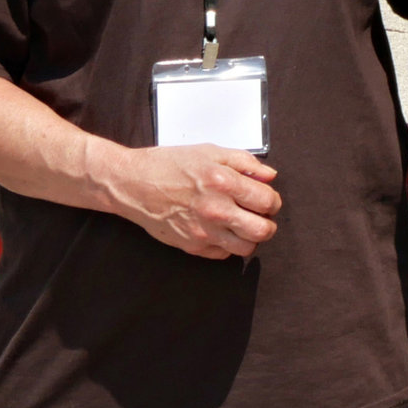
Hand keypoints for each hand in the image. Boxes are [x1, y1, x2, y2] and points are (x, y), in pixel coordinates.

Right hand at [99, 143, 280, 259]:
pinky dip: (228, 245)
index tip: (268, 200)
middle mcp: (216, 210)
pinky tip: (222, 230)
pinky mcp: (192, 246)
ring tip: (243, 225)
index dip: (273, 201)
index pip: (266, 201)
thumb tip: (269, 176)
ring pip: (246, 248)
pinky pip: (223, 255)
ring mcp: (204, 231)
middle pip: (262, 230)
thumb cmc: (169, 165)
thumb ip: (245, 162)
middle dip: (268, 223)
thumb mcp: (210, 152)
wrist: (134, 184)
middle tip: (262, 216)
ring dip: (251, 238)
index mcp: (223, 182)